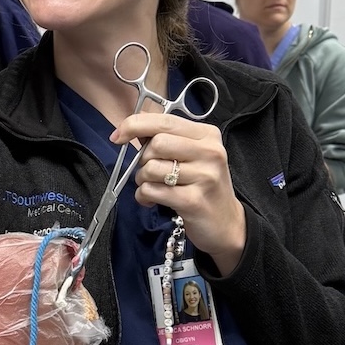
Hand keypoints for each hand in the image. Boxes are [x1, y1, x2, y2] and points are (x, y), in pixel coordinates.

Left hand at [113, 112, 246, 275]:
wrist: (226, 224)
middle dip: (143, 160)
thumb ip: (166, 139)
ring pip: (151, 168)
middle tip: (150, 173)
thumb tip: (129, 129)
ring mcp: (205, 176)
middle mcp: (210, 152)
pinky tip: (153, 201)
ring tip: (154, 188)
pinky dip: (144, 196)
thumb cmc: (202, 186)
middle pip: (156, 144)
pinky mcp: (194, 201)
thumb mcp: (192, 155)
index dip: (134, 125)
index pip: (164, 121)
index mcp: (207, 135)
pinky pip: (151, 191)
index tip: (117, 136)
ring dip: (142, 180)